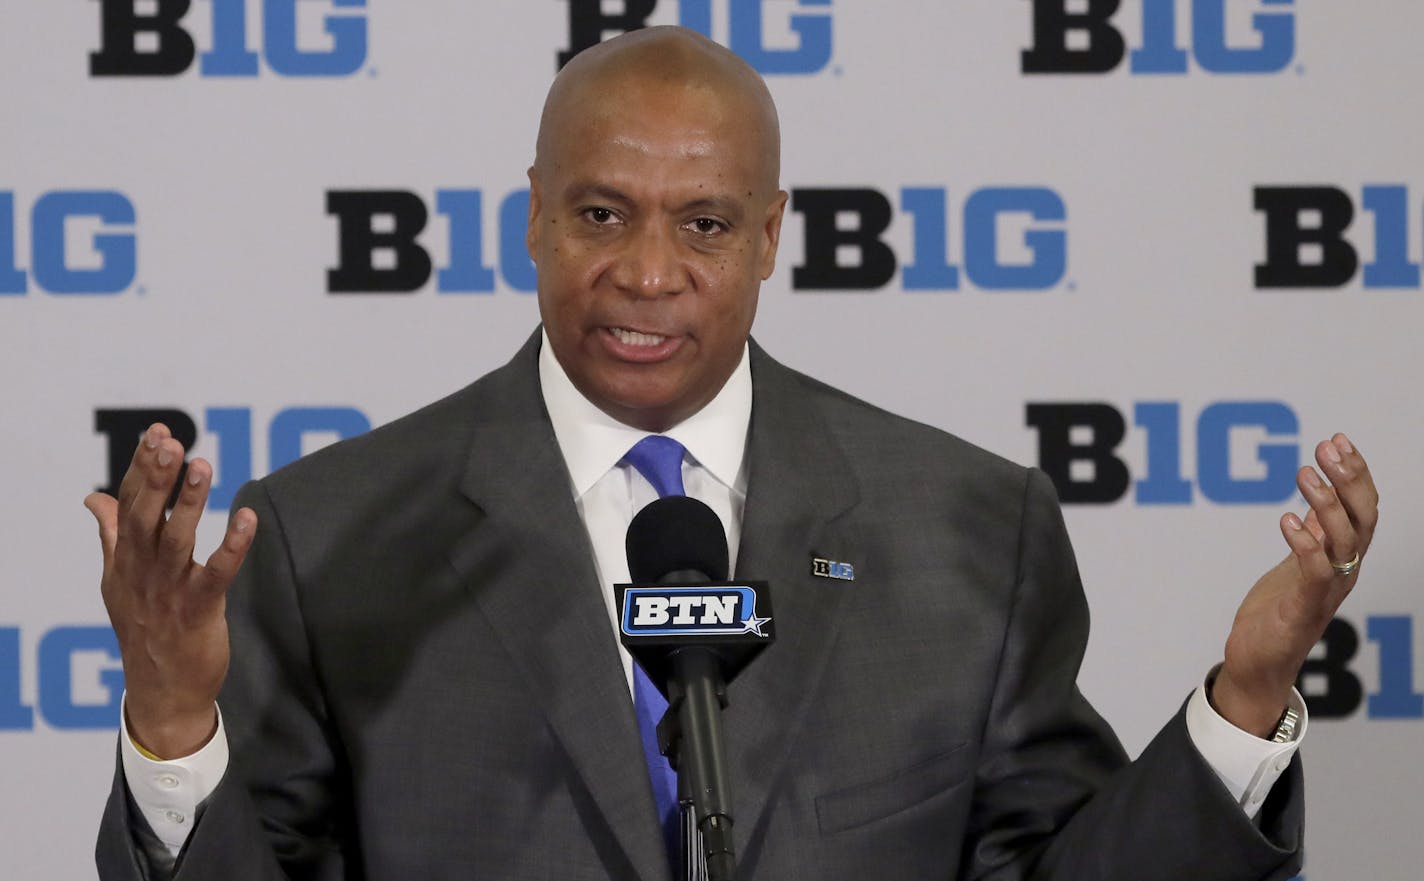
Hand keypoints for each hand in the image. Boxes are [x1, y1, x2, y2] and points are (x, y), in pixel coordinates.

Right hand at [84, 423, 257, 758]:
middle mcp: (142, 572)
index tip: (157, 433)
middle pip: (146, 517)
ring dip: (188, 503)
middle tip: (170, 442)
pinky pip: (217, 573)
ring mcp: (169, 591)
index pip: (131, 504)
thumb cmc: (145, 629)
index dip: (143, 467)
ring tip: (202, 466)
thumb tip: (94, 497)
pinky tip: (247, 518)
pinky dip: (232, 545)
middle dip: (157, 478)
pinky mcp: (199, 610)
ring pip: (176, 540)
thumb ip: (111, 535)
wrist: (161, 691)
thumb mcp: (119, 580)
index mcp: (125, 560)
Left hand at [1212, 433, 1378, 736]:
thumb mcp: (1295, 563)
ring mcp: (1327, 592)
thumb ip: (1312, 534)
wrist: (1259, 664)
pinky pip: (1315, 573)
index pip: (1362, 509)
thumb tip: (1316, 498)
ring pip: (1345, 541)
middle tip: (1328, 448)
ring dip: (1326, 504)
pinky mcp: (1303, 610)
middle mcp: (1344, 572)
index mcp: (1343, 558)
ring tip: (1304, 472)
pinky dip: (1306, 545)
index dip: (1356, 474)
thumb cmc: (1277, 613)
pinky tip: (1287, 520)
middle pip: (1363, 519)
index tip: (1338, 440)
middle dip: (1350, 479)